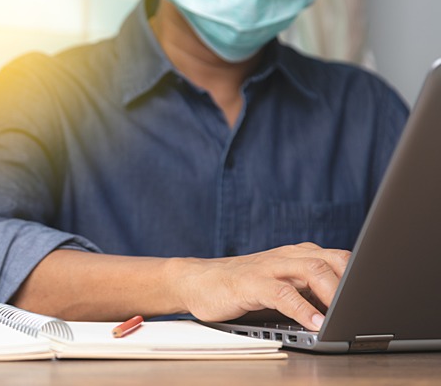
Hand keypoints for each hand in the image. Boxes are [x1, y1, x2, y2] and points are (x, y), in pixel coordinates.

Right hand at [173, 242, 350, 330]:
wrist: (199, 280)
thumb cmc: (243, 284)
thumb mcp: (281, 282)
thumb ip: (308, 287)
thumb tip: (343, 306)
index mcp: (297, 255)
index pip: (339, 257)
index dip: (361, 275)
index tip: (377, 295)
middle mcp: (286, 256)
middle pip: (330, 260)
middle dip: (353, 282)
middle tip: (365, 306)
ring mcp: (268, 268)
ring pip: (311, 270)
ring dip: (332, 293)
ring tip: (344, 316)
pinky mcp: (250, 283)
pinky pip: (282, 294)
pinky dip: (302, 308)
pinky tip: (314, 323)